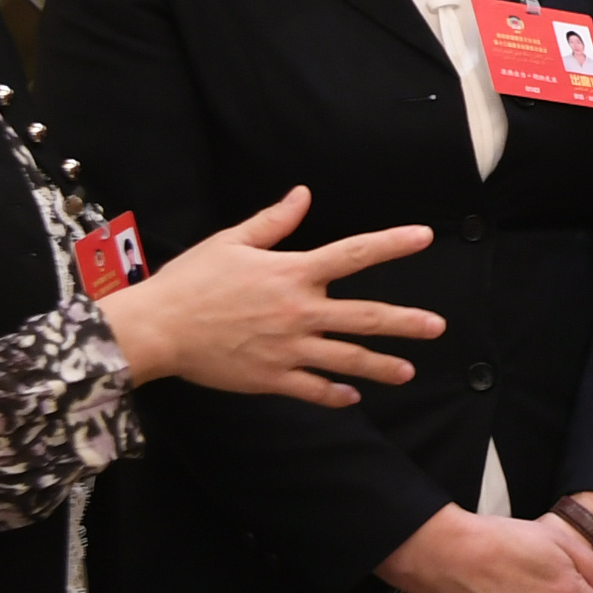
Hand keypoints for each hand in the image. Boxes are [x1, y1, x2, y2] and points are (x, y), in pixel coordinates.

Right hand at [99, 186, 442, 404]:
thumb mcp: (232, 242)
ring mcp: (288, 348)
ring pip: (346, 360)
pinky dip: (335, 395)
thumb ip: (274, 222)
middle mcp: (298, 311)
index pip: (354, 254)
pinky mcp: (271, 377)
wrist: (156, 328)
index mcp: (292, 273)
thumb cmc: (190, 281)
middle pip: (364, 317)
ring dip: (381, 367)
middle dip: (404, 323)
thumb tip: (303, 195)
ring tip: (408, 371)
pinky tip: (353, 397)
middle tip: (436, 327)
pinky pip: (312, 390)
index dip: (392, 244)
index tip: (424, 237)